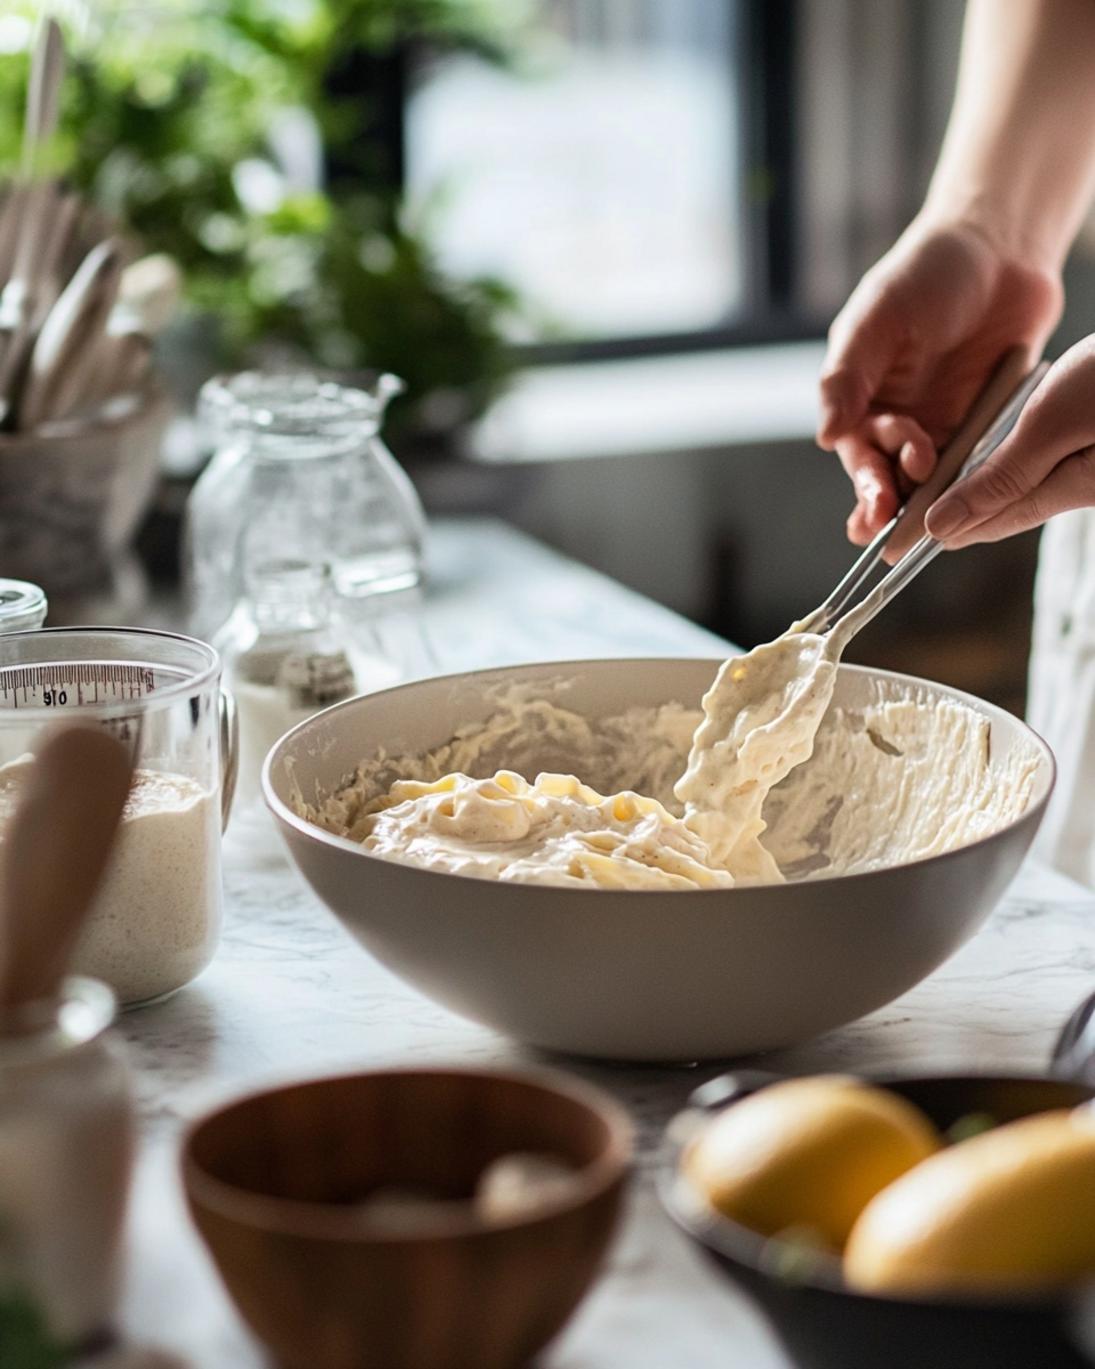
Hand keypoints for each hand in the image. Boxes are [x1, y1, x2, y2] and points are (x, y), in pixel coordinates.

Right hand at [817, 215, 1061, 543]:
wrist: (1000, 247)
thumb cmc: (929, 271)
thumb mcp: (877, 317)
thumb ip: (848, 375)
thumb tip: (825, 435)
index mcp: (860, 393)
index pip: (855, 449)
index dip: (864, 479)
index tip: (876, 502)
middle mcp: (895, 414)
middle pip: (886, 473)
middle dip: (887, 501)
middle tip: (894, 518)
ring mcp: (939, 420)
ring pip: (925, 478)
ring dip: (923, 501)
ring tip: (926, 519)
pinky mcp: (981, 420)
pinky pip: (971, 462)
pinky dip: (965, 484)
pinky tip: (965, 500)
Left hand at [925, 336, 1094, 545]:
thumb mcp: (1053, 423)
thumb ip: (1001, 477)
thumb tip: (942, 527)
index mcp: (1067, 492)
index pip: (985, 521)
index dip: (938, 529)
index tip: (893, 545)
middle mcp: (1081, 488)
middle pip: (1005, 508)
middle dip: (960, 516)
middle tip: (908, 530)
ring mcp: (1092, 468)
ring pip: (1026, 486)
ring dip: (985, 491)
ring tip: (941, 499)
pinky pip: (1047, 462)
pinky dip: (1013, 464)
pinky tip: (996, 459)